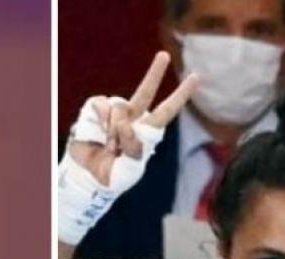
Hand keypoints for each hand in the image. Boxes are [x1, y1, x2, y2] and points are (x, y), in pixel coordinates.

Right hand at [67, 51, 197, 185]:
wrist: (89, 176)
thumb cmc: (115, 175)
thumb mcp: (130, 168)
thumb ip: (132, 147)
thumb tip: (124, 123)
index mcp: (146, 131)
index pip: (167, 110)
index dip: (181, 95)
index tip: (195, 77)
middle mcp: (132, 117)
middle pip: (145, 91)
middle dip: (155, 73)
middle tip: (165, 56)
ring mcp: (113, 113)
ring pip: (120, 107)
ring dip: (115, 129)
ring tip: (111, 148)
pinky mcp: (95, 110)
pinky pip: (102, 104)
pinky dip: (102, 120)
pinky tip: (99, 135)